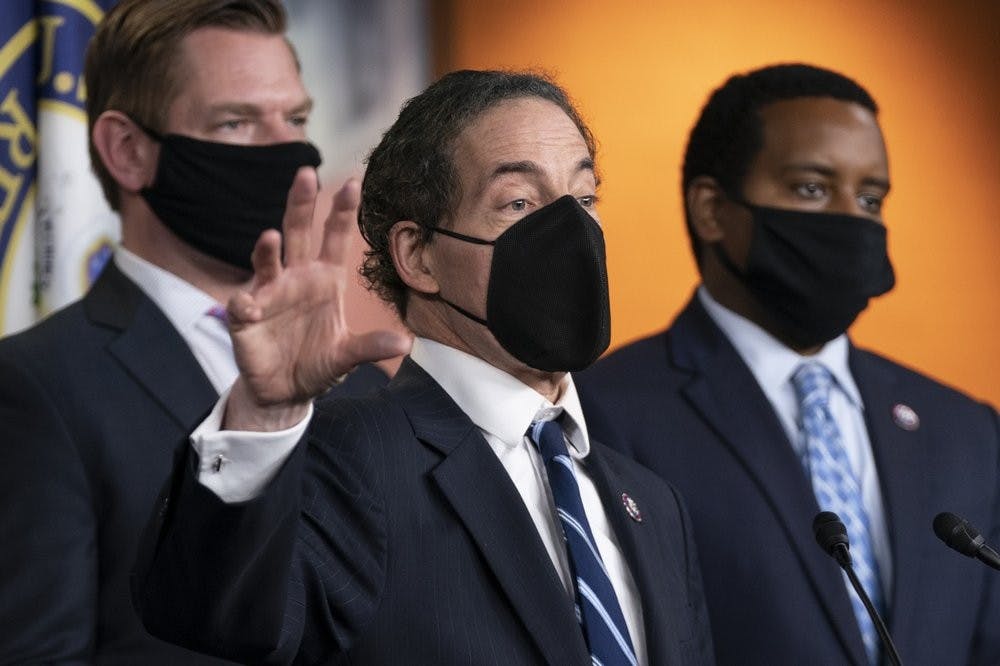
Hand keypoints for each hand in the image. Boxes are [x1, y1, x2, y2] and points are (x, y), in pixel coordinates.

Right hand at [223, 168, 410, 430]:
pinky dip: (245, 303)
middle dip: (300, 204)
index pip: (335, 237)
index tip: (352, 183)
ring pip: (267, 261)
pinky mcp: (245, 317)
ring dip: (267, 249)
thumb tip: (405, 343)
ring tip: (271, 237)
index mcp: (325, 279)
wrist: (285, 391)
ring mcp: (269, 293)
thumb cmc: (318, 363)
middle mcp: (296, 278)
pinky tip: (249, 306)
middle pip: (298, 232)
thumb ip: (371, 346)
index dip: (342, 211)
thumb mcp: (347, 355)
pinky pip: (243, 304)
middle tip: (305, 173)